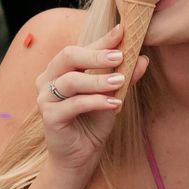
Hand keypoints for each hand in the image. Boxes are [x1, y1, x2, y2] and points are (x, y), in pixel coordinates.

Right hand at [39, 24, 142, 171]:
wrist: (80, 157)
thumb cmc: (93, 123)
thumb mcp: (112, 95)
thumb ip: (125, 77)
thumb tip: (143, 58)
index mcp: (60, 69)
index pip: (81, 48)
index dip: (102, 40)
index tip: (123, 31)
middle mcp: (48, 79)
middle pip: (68, 56)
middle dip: (96, 54)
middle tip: (120, 56)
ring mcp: (45, 98)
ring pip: (71, 80)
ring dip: (98, 80)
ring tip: (120, 82)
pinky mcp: (49, 117)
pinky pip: (74, 104)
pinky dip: (95, 102)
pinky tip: (114, 103)